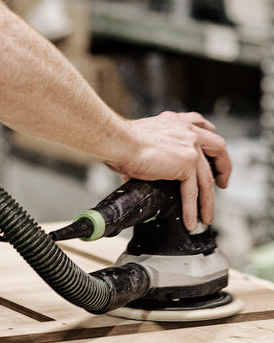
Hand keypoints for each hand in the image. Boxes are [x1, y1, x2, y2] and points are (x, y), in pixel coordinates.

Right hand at [108, 112, 230, 231]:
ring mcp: (191, 146)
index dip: (210, 144)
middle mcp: (187, 130)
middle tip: (222, 183)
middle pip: (217, 150)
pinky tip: (191, 220)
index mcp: (175, 122)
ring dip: (208, 200)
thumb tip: (135, 177)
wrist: (118, 142)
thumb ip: (148, 156)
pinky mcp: (187, 163)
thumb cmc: (119, 141)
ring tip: (206, 216)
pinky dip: (192, 208)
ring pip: (206, 178)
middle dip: (223, 168)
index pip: (203, 127)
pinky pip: (193, 191)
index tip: (212, 156)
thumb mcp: (141, 142)